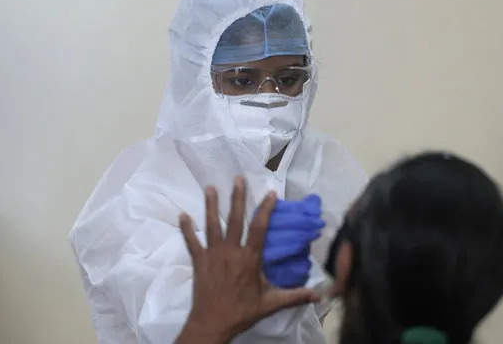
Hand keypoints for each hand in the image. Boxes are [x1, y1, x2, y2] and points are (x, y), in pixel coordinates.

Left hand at [176, 178, 320, 343]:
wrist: (213, 324)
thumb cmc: (243, 312)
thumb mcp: (271, 303)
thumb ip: (296, 296)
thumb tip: (320, 295)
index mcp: (250, 258)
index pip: (259, 228)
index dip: (265, 209)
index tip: (271, 193)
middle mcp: (231, 251)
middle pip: (235, 220)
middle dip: (237, 198)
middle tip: (238, 179)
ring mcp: (213, 255)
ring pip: (212, 225)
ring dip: (212, 206)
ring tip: (211, 187)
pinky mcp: (199, 262)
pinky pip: (192, 242)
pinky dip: (186, 229)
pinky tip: (182, 215)